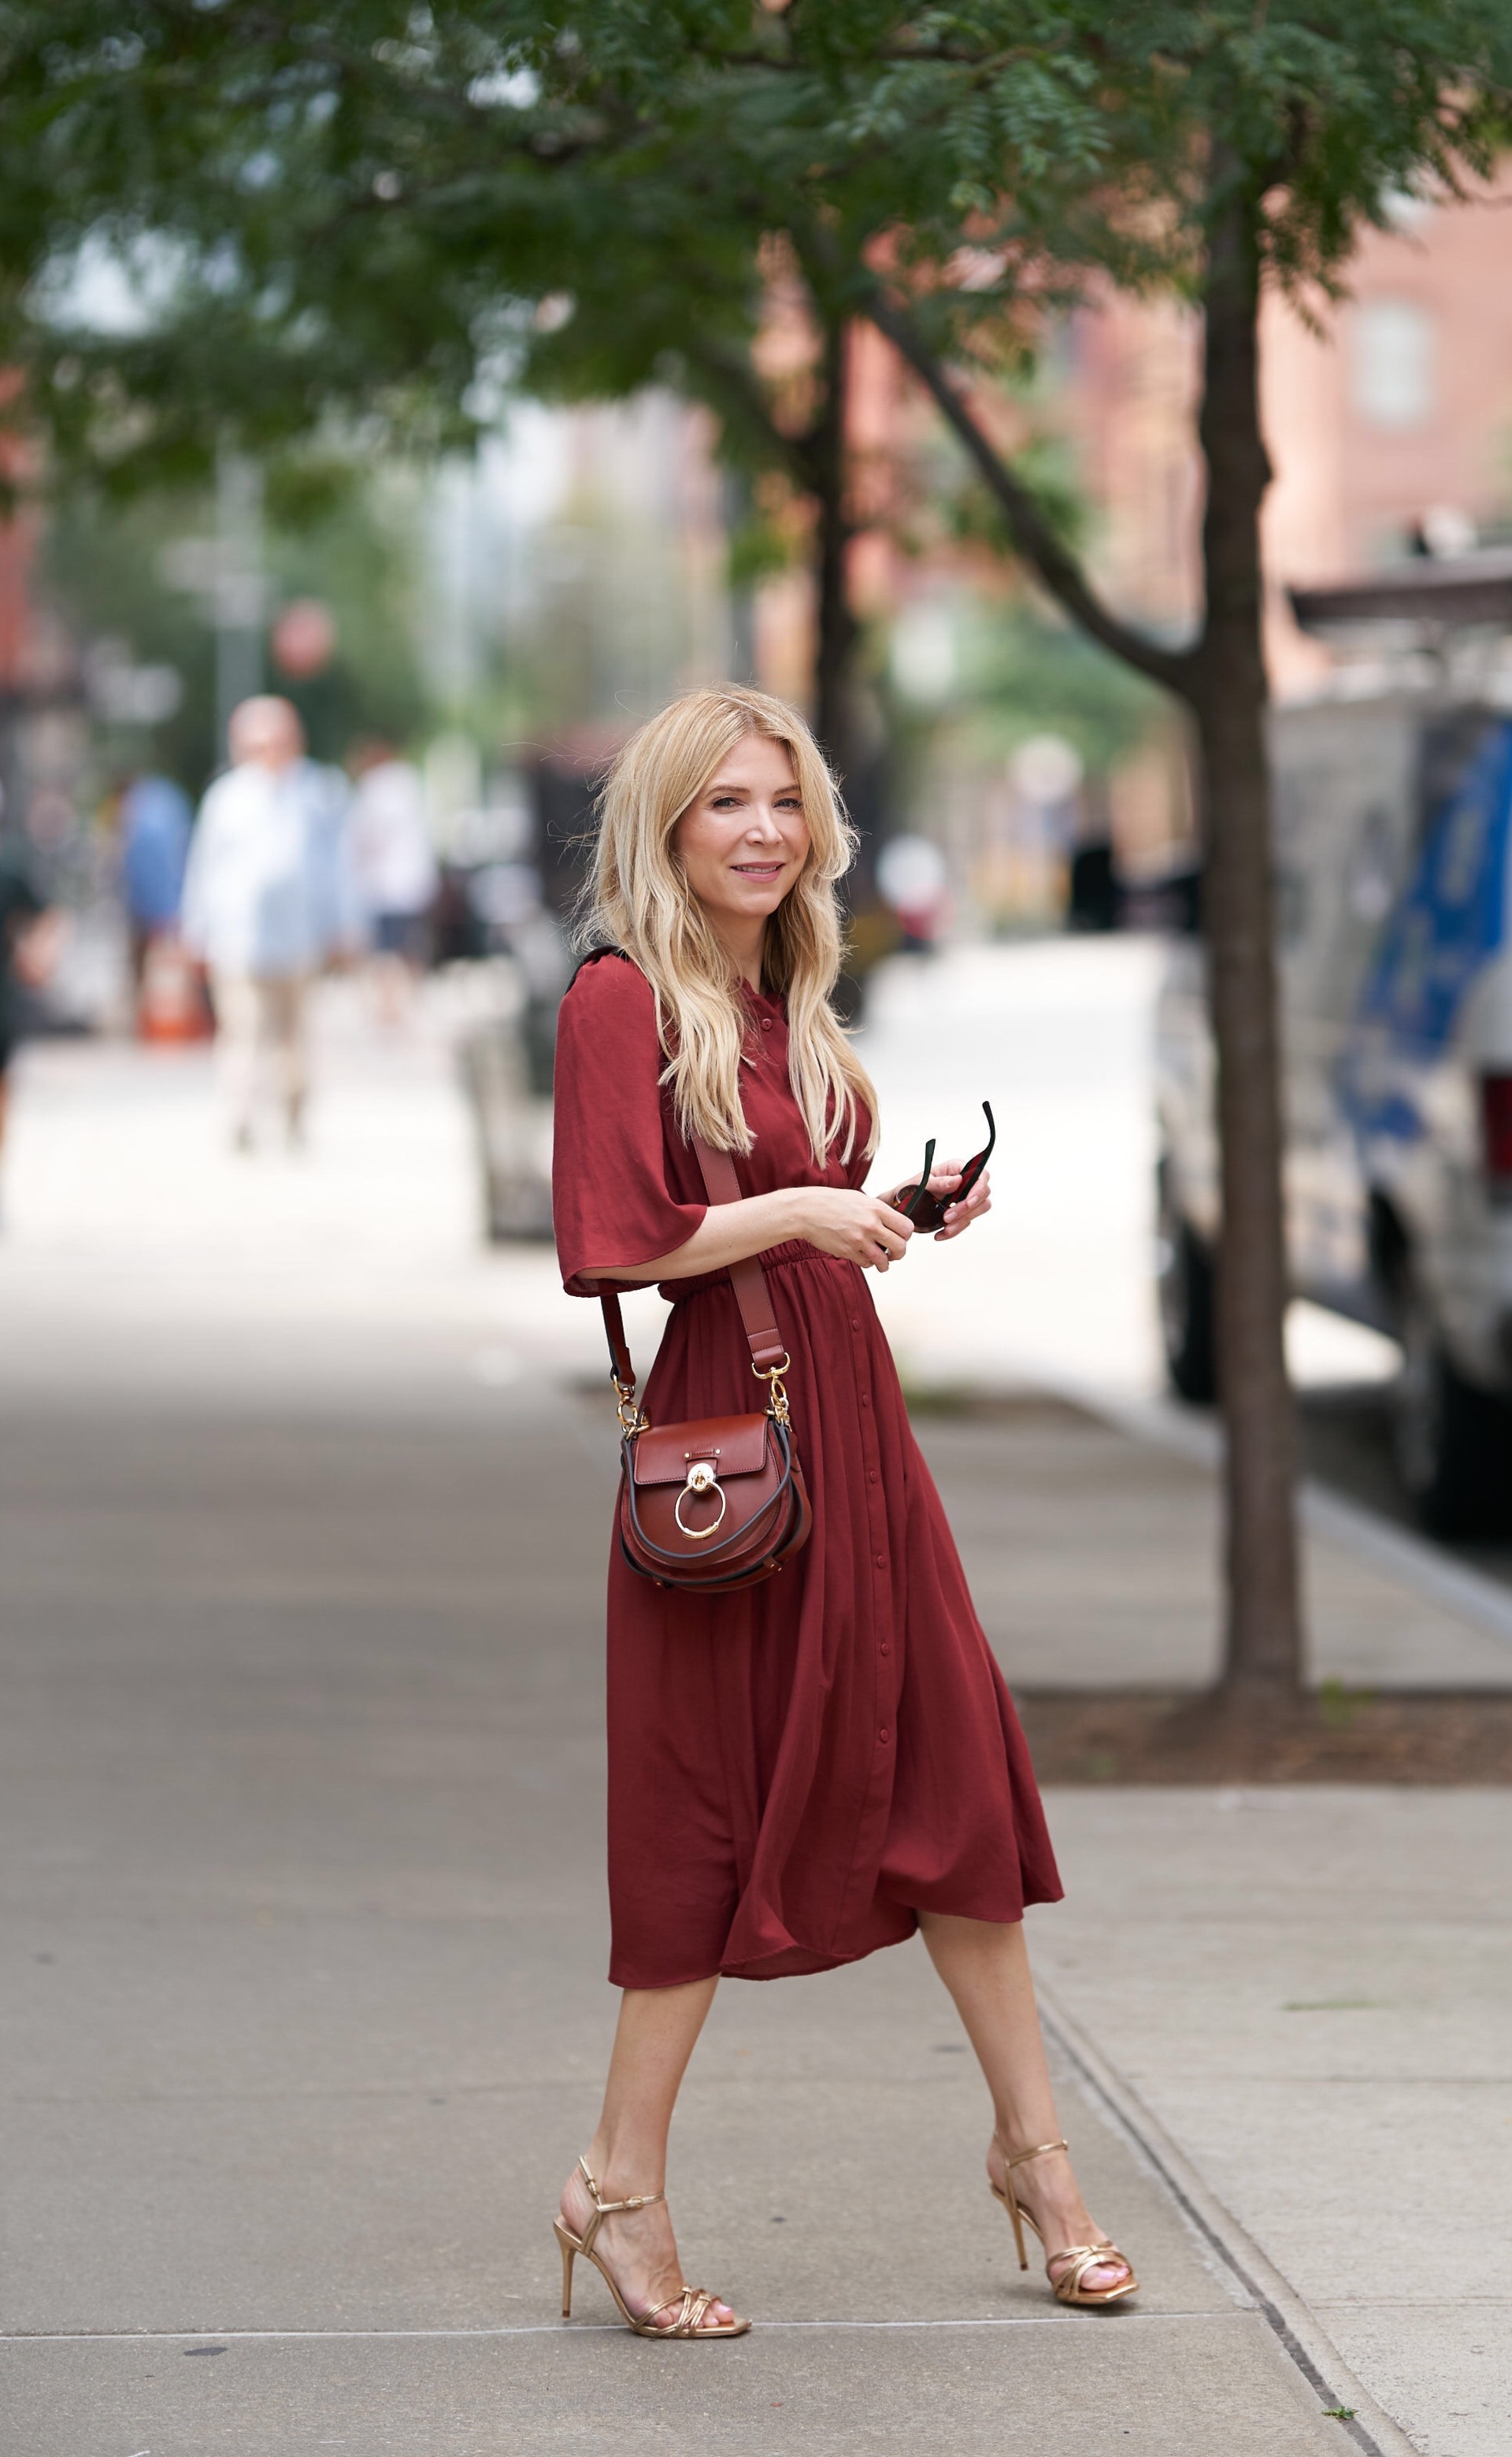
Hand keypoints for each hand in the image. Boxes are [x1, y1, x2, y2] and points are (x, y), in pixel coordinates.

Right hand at [794, 1186, 914, 1271]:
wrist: (807, 1211)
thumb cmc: (831, 1202)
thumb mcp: (860, 1199)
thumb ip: (878, 1211)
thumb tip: (893, 1222)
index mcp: (877, 1209)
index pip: (906, 1227)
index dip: (906, 1235)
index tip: (901, 1237)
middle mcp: (871, 1224)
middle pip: (900, 1246)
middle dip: (900, 1253)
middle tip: (895, 1253)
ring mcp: (859, 1239)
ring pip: (884, 1261)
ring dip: (885, 1264)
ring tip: (882, 1263)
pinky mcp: (848, 1251)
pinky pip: (866, 1264)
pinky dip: (867, 1263)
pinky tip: (863, 1256)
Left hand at [883, 1158, 992, 1242]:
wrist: (899, 1206)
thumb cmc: (909, 1189)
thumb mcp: (920, 1183)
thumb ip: (938, 1182)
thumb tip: (957, 1180)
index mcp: (955, 1169)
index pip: (980, 1175)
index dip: (979, 1188)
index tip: (968, 1202)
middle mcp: (963, 1182)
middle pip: (983, 1194)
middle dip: (967, 1209)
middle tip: (948, 1217)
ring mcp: (963, 1198)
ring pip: (978, 1209)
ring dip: (962, 1221)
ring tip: (945, 1227)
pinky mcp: (960, 1213)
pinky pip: (966, 1222)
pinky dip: (954, 1230)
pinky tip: (941, 1233)